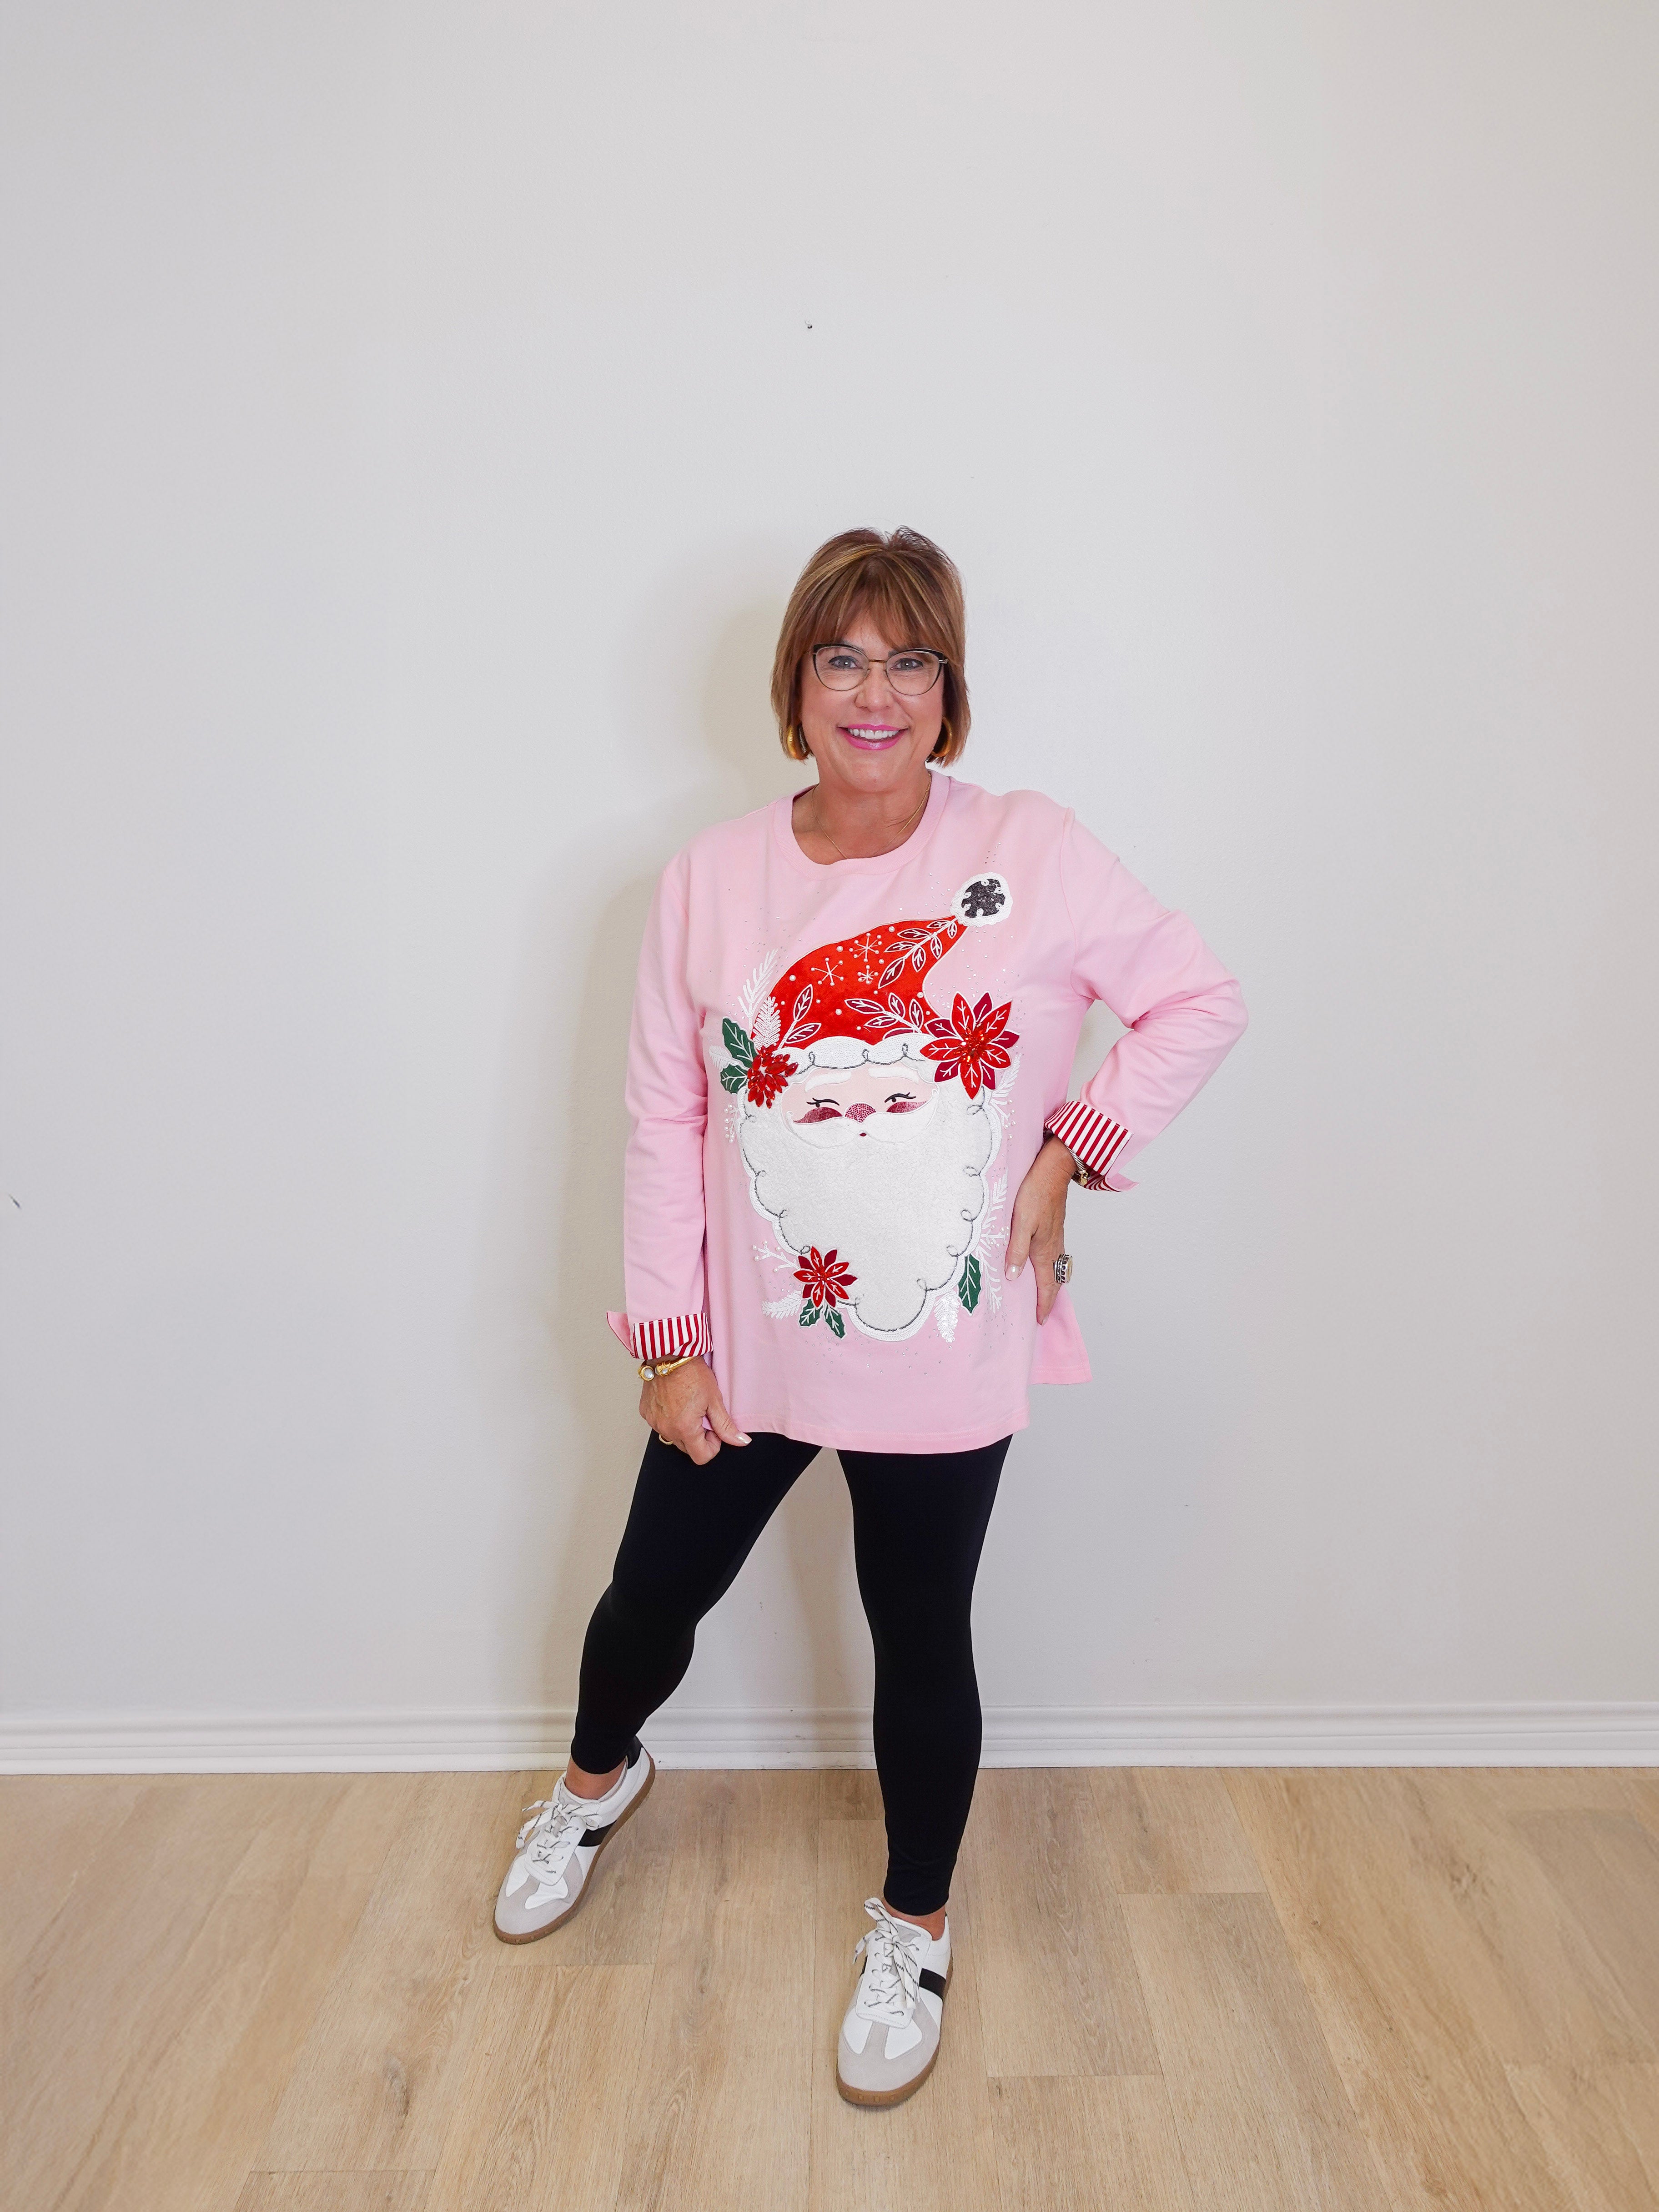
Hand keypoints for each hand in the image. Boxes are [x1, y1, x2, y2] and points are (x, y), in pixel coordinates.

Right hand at [639, 1356, 749, 1465]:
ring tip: (688, 1406)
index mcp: (684, 1428)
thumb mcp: (714, 1399)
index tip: (714, 1429)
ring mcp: (654, 1422)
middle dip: (698, 1436)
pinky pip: (660, 1425)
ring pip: (674, 1437)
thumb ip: (726, 1425)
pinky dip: (669, 1419)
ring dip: (683, 1428)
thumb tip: (740, 1441)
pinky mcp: (646, 1413)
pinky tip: (675, 1402)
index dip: (713, 1445)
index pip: (701, 1457)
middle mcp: (666, 1429)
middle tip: (702, 1414)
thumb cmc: (692, 1373)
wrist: (669, 1354)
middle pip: (687, 1448)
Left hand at [1006, 1136, 1074, 1325]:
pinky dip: (1052, 1270)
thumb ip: (1016, 1250)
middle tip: (1043, 1315)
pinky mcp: (1055, 1228)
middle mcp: (1054, 1248)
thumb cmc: (1035, 1194)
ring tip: (1045, 1296)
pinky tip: (1045, 1266)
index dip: (1043, 1305)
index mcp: (1044, 1250)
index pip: (1046, 1286)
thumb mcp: (1021, 1223)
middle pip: (1054, 1281)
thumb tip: (1013, 1277)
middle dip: (1049, 1300)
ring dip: (1051, 1286)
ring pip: (1056, 1269)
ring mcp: (1056, 1238)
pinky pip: (1056, 1257)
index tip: (1039, 1321)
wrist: (1052, 1171)